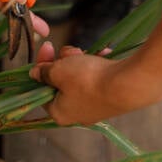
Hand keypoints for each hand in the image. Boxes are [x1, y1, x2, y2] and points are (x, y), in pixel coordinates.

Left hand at [29, 24, 161, 124]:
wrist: (129, 84)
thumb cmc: (88, 79)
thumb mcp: (59, 70)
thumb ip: (44, 71)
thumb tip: (33, 74)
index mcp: (59, 113)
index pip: (41, 89)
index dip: (42, 66)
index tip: (47, 47)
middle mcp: (77, 114)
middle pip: (62, 83)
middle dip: (64, 61)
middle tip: (70, 50)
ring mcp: (96, 107)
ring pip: (80, 78)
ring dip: (81, 61)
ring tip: (87, 52)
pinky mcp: (111, 99)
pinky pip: (97, 79)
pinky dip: (97, 65)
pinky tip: (103, 55)